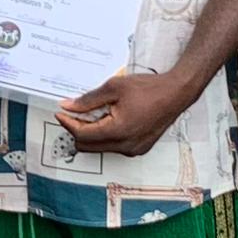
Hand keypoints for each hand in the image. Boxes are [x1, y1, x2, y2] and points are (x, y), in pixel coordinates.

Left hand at [55, 70, 192, 156]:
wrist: (176, 93)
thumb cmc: (149, 89)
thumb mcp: (114, 88)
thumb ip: (88, 100)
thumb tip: (69, 106)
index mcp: (118, 131)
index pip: (83, 135)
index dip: (68, 123)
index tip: (61, 112)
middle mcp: (125, 146)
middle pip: (88, 146)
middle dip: (77, 129)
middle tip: (75, 112)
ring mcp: (133, 150)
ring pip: (100, 148)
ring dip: (91, 133)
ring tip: (94, 113)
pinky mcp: (138, 149)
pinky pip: (113, 147)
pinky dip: (105, 135)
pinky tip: (108, 119)